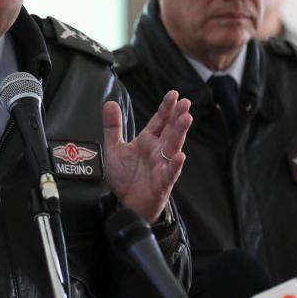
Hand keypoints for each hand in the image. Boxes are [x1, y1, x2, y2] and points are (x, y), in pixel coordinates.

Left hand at [102, 90, 191, 221]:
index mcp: (147, 140)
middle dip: (177, 116)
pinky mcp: (162, 182)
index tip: (173, 94)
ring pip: (173, 147)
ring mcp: (162, 165)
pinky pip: (170, 172)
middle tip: (185, 103)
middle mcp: (157, 150)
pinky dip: (175, 165)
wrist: (126, 202)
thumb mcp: (114, 148)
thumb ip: (112, 127)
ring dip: (180, 133)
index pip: (159, 121)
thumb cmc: (125, 176)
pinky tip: (180, 156)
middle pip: (170, 130)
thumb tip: (110, 103)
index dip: (166, 108)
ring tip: (186, 119)